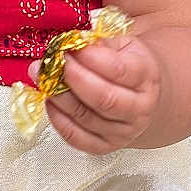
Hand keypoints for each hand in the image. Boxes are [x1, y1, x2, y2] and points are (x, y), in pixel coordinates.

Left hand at [29, 35, 161, 153]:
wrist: (142, 97)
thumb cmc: (129, 67)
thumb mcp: (123, 46)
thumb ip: (100, 44)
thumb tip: (73, 44)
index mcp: (147, 78)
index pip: (119, 70)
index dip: (90, 58)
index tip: (70, 46)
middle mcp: (140, 108)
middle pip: (103, 98)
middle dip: (72, 78)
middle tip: (53, 62)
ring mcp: (124, 131)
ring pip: (86, 118)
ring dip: (59, 97)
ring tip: (43, 78)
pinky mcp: (105, 146)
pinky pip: (77, 138)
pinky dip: (58, 120)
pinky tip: (50, 101)